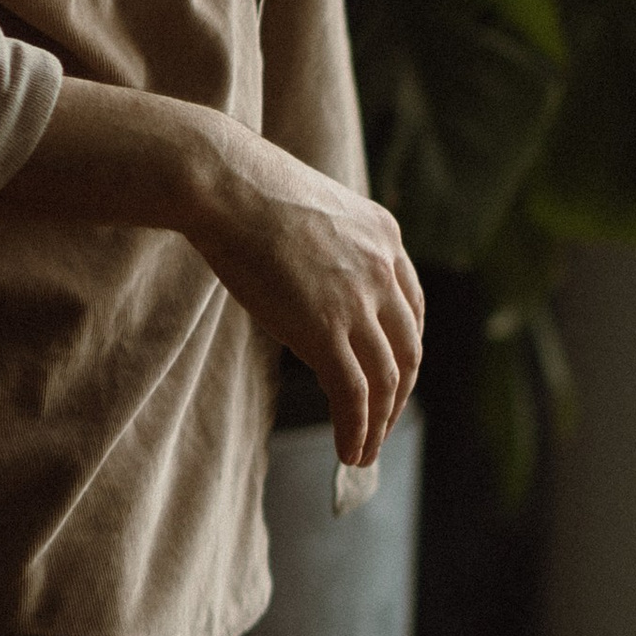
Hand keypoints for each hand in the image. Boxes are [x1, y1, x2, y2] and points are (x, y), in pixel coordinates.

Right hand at [187, 122, 423, 471]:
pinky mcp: (327, 331)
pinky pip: (354, 395)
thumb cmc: (244, 189)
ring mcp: (359, 301)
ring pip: (386, 380)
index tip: (394, 375)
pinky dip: (357, 430)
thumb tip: (308, 281)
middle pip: (408, 350)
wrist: (222, 182)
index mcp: (384, 236)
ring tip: (364, 452)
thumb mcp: (309, 211)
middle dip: (397, 394)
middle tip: (382, 423)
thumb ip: (326, 248)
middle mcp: (384, 269)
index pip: (412, 308)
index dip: (404, 351)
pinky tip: (350, 452)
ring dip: (378, 424)